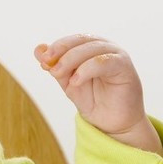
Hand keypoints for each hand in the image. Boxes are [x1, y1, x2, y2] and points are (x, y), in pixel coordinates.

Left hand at [34, 35, 162, 154]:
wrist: (111, 123)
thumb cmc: (92, 100)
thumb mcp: (68, 82)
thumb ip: (55, 66)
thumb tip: (38, 48)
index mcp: (90, 48)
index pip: (71, 40)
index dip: (56, 48)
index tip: (42, 61)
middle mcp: (104, 47)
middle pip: (80, 40)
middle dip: (61, 51)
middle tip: (47, 65)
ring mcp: (116, 55)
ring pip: (91, 48)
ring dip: (71, 59)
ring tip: (58, 74)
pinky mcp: (125, 67)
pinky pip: (104, 61)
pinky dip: (87, 69)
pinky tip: (75, 81)